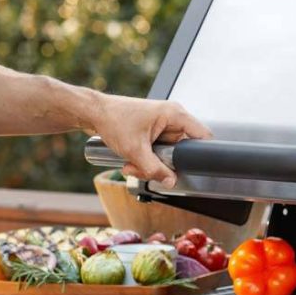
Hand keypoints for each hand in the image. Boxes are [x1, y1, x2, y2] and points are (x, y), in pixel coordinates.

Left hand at [88, 95, 211, 186]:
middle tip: (145, 168)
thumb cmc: (112, 118)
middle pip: (182, 151)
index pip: (202, 136)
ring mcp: (163, 126)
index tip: (190, 168)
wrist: (93, 113)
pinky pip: (158, 153)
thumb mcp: (135, 150)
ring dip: (151, 164)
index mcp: (175, 114)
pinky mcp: (154, 133)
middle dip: (163, 165)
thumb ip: (155, 169)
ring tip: (132, 163)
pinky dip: (146, 160)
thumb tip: (171, 181)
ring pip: (168, 155)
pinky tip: (132, 159)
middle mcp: (172, 119)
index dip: (200, 154)